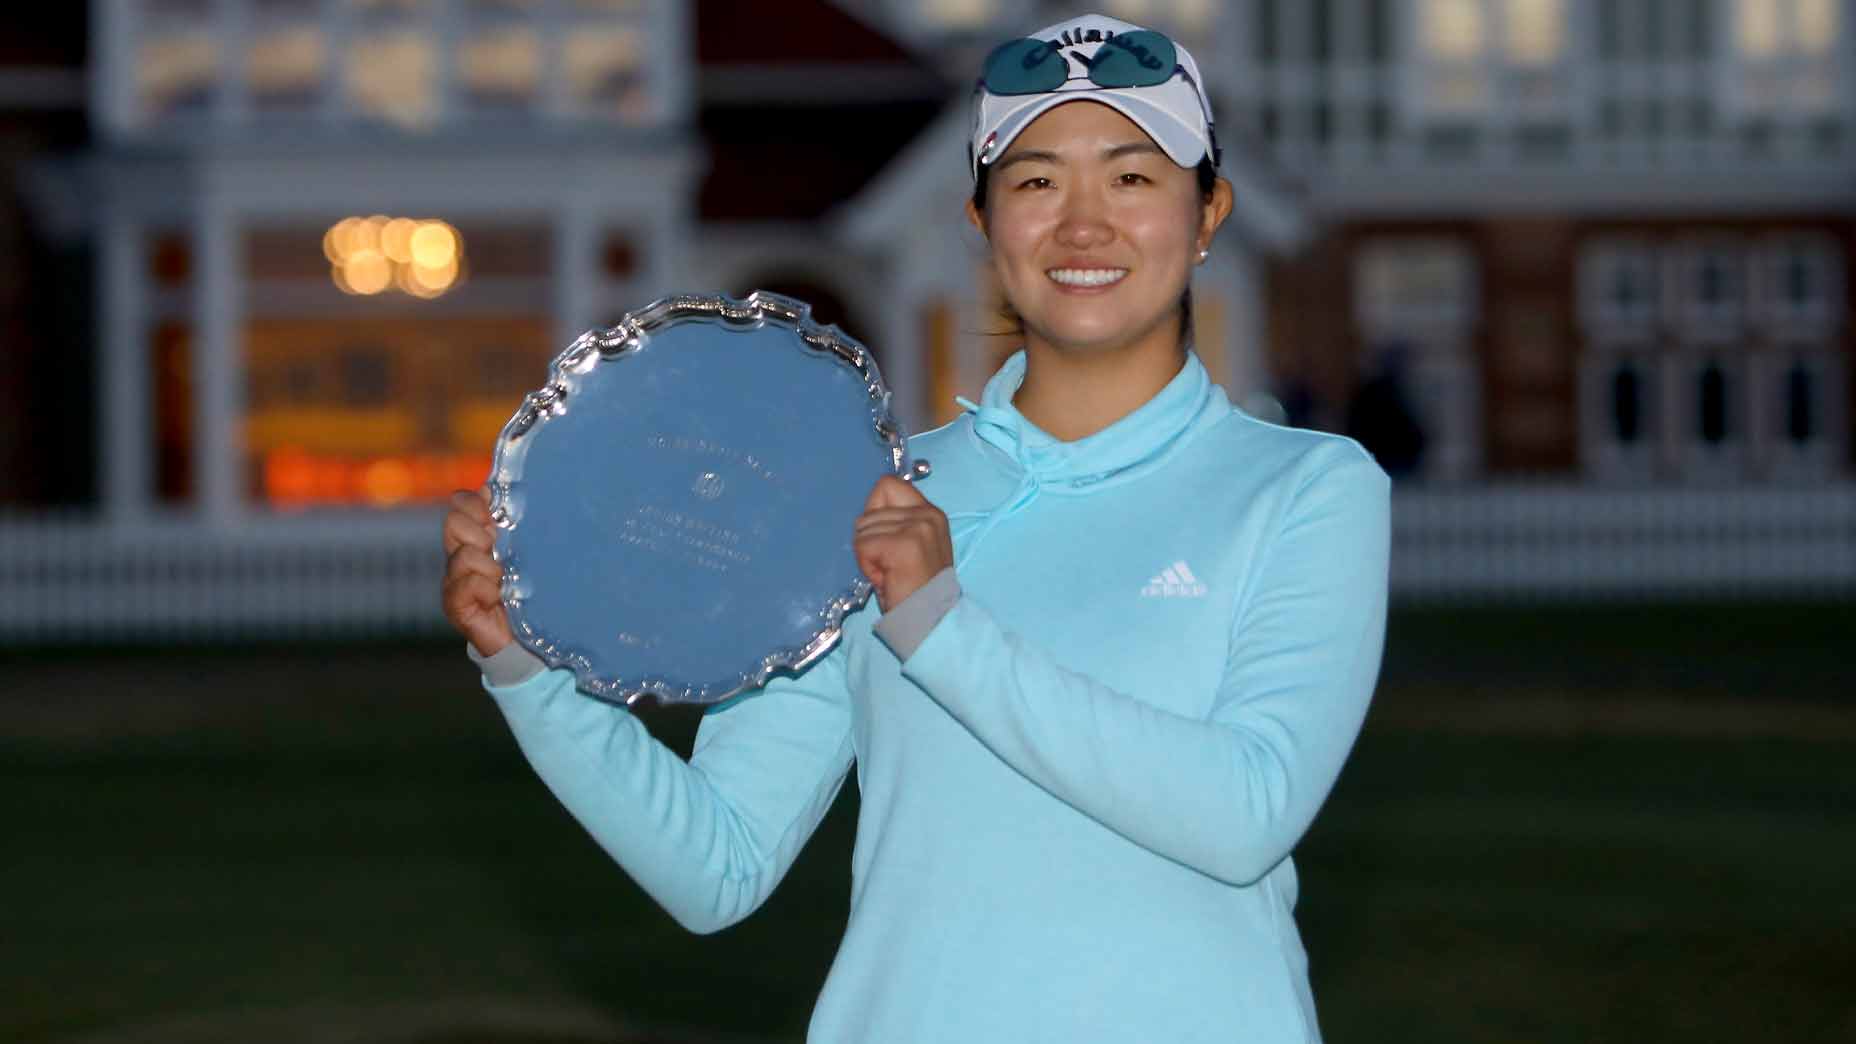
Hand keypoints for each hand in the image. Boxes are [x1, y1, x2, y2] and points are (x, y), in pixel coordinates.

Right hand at [441, 487, 513, 656]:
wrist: (529, 638)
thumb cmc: (532, 590)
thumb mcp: (528, 551)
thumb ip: (516, 523)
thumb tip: (501, 488)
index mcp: (476, 536)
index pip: (460, 502)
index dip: (476, 504)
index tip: (497, 518)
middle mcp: (460, 554)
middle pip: (453, 522)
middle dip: (481, 533)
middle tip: (500, 553)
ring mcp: (454, 580)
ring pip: (463, 555)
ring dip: (491, 568)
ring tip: (504, 582)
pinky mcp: (455, 605)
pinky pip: (467, 584)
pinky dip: (487, 590)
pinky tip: (498, 599)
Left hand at [853, 475, 953, 612]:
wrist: (929, 620)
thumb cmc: (915, 589)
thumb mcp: (912, 545)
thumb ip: (896, 522)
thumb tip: (866, 510)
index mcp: (930, 512)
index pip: (887, 485)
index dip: (874, 511)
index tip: (884, 539)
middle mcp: (927, 514)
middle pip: (868, 511)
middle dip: (869, 541)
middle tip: (890, 565)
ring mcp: (917, 528)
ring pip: (862, 529)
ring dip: (868, 555)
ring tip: (890, 572)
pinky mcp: (903, 544)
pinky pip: (863, 545)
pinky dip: (867, 566)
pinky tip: (886, 578)